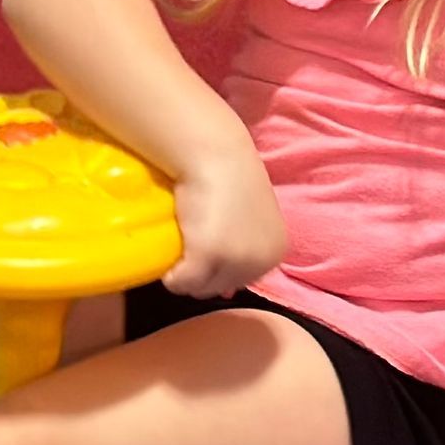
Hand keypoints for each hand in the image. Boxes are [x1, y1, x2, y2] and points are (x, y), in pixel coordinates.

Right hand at [164, 151, 288, 298]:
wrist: (211, 151)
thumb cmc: (227, 175)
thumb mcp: (247, 217)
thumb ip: (244, 248)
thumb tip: (227, 292)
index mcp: (275, 251)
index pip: (240, 280)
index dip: (217, 266)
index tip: (204, 242)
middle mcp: (261, 261)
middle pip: (220, 288)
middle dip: (201, 272)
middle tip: (188, 241)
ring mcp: (236, 260)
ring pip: (200, 288)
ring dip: (185, 273)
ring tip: (181, 243)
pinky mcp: (209, 256)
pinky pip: (181, 282)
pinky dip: (171, 275)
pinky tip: (169, 256)